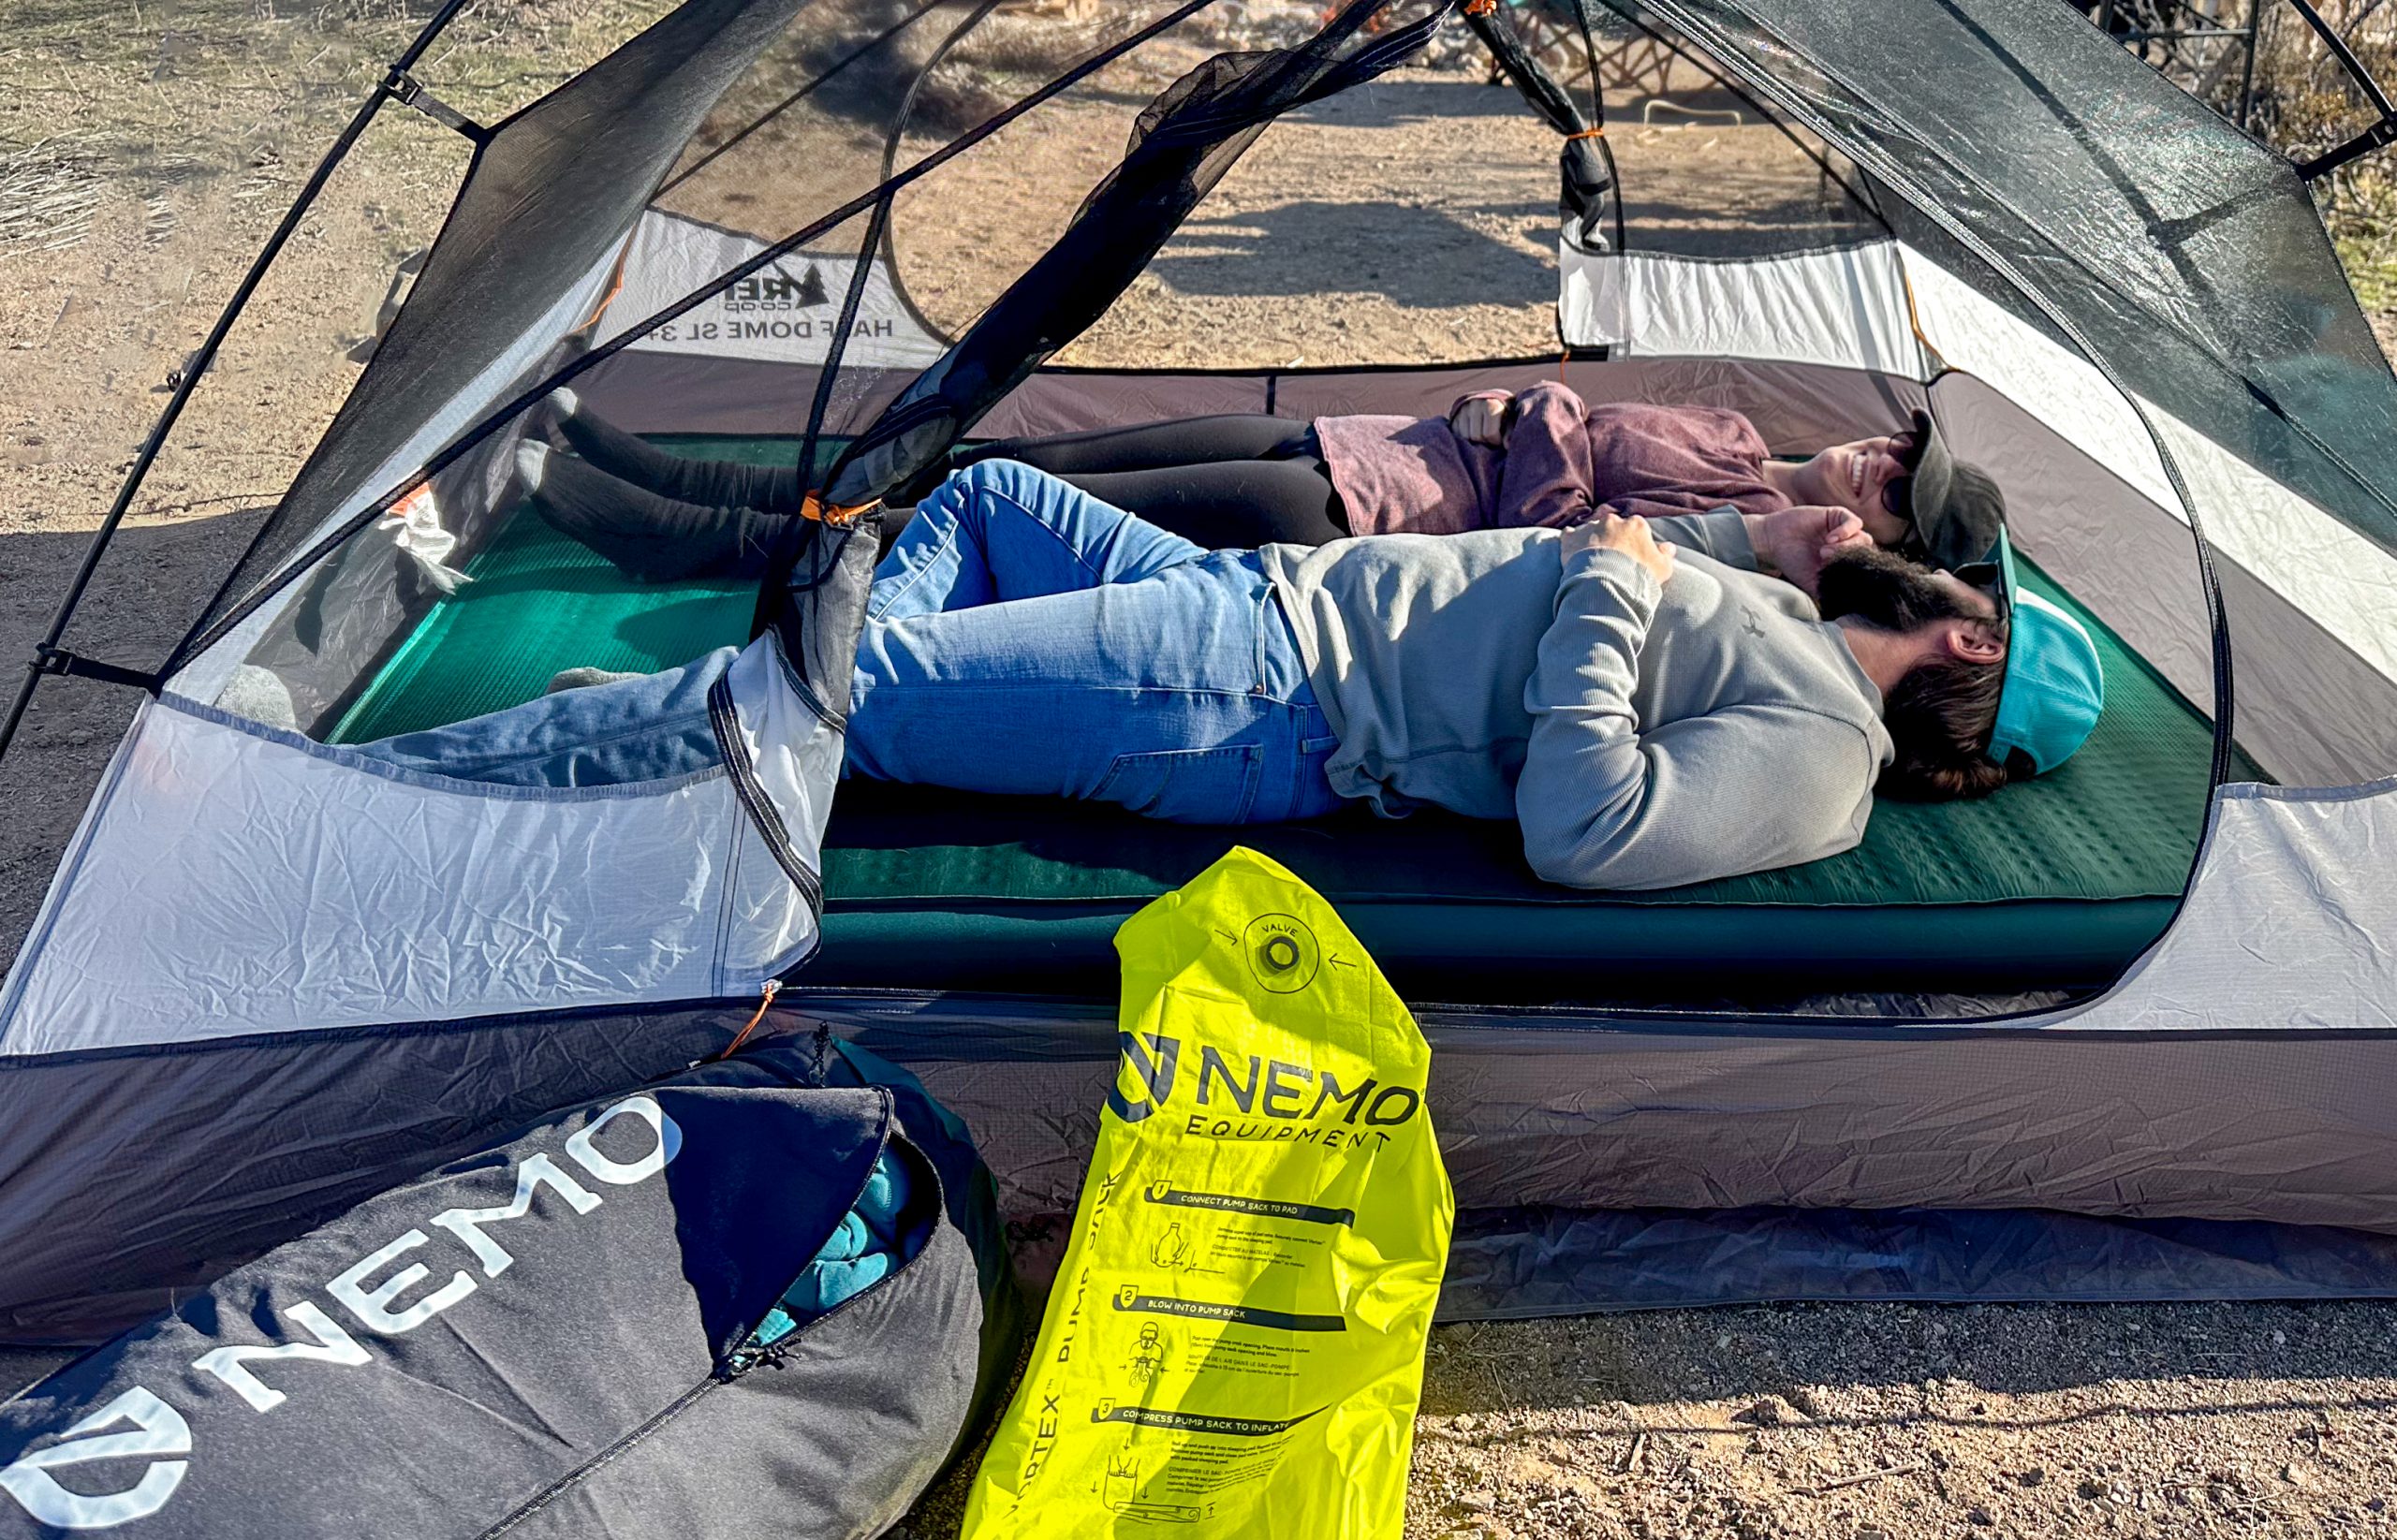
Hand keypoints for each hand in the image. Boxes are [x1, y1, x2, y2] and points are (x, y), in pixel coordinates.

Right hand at [1448, 393, 1510, 447]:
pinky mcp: (1454, 414)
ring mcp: (1463, 408)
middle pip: (1476, 436)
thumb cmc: (1505, 412)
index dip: (1495, 441)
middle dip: (1485, 442)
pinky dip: (1465, 438)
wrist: (1491, 399)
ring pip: (1465, 436)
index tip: (1500, 440)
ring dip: (1474, 441)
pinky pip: (1456, 433)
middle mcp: (1475, 404)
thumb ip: (1510, 432)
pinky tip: (1473, 434)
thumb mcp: (1511, 419)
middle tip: (1491, 439)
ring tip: (1483, 436)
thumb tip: (1507, 445)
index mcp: (1491, 404)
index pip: (1489, 433)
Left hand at [1561, 511, 1675, 587]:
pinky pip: (1569, 536)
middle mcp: (1613, 521)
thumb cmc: (1638, 577)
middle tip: (1610, 559)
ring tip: (1591, 561)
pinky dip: (1570, 544)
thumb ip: (1666, 555)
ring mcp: (1590, 527)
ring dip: (1591, 541)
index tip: (1630, 556)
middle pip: (1612, 526)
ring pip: (1591, 530)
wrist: (1607, 585)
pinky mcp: (1571, 537)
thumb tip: (1669, 547)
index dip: (1633, 543)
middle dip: (1611, 538)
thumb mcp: (1662, 568)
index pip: (1636, 528)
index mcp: (1636, 524)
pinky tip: (1572, 556)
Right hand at [1745, 505, 1870, 595]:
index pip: (1862, 566)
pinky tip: (1830, 538)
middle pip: (1865, 552)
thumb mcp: (1813, 582)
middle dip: (1849, 557)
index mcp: (1843, 561)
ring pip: (1863, 537)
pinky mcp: (1837, 516)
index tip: (1839, 576)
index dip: (1855, 571)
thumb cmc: (1790, 562)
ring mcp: (1842, 530)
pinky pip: (1854, 522)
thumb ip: (1829, 592)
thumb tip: (1846, 608)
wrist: (1772, 541)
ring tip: (1825, 551)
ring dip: (1847, 546)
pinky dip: (1845, 531)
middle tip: (1826, 560)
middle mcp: (1846, 545)